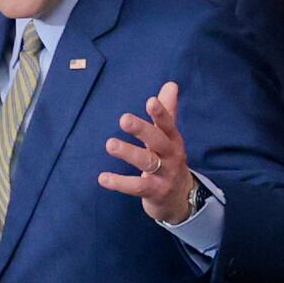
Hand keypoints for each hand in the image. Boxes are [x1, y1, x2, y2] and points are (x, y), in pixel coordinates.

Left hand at [99, 83, 200, 223]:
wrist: (181, 198)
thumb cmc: (170, 161)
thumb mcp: (170, 137)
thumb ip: (167, 111)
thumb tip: (170, 84)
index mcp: (173, 140)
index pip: (168, 124)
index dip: (161, 112)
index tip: (150, 101)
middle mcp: (171, 156)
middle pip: (158, 141)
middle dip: (142, 130)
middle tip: (123, 119)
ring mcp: (164, 175)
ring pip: (147, 162)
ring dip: (129, 153)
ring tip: (110, 144)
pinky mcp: (155, 192)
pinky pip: (137, 187)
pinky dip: (119, 183)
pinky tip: (102, 178)